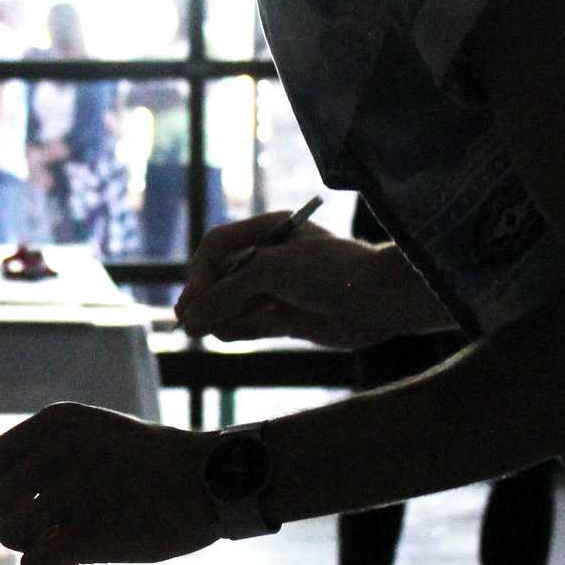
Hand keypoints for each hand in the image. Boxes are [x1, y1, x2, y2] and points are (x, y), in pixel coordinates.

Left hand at [0, 404, 221, 564]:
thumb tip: (14, 497)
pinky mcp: (84, 533)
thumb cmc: (160, 463)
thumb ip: (57, 454)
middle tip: (44, 533)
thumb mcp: (101, 434)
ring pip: (10, 535)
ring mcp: (68, 493)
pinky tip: (71, 563)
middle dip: (14, 523)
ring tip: (64, 546)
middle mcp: (54, 453)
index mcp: (57, 424)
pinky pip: (35, 563)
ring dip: (33, 546)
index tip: (13, 508)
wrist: (212, 478)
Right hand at [174, 212, 446, 348]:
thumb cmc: (330, 271)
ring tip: (198, 330)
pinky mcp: (290, 319)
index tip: (195, 298)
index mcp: (270, 231)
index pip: (218, 246)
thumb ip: (228, 292)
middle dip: (203, 296)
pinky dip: (233, 329)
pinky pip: (251, 324)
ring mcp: (281, 290)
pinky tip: (219, 333)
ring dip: (215, 315)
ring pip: (234, 303)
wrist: (380, 300)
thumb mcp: (272, 271)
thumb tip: (191, 317)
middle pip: (222, 276)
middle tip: (185, 318)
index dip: (200, 271)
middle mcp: (272, 258)